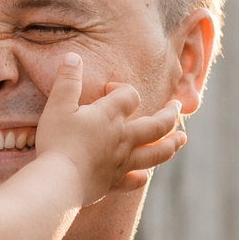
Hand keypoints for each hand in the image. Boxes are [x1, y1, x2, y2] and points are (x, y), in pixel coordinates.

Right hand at [31, 54, 183, 200]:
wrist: (57, 181)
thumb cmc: (57, 141)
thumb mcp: (57, 105)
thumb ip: (67, 80)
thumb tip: (72, 56)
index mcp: (110, 116)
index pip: (130, 96)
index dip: (122, 89)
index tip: (108, 90)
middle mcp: (123, 138)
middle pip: (157, 124)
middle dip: (170, 114)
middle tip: (177, 106)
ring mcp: (122, 162)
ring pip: (156, 153)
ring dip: (171, 144)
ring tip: (182, 138)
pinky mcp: (114, 183)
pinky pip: (136, 180)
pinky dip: (143, 176)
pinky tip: (145, 173)